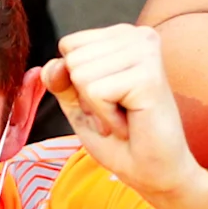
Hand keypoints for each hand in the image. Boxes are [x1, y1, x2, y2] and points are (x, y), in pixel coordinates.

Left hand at [45, 24, 207, 204]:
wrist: (154, 172)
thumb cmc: (120, 138)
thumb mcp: (78, 103)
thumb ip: (61, 79)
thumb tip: (54, 65)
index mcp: (123, 36)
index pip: (68, 45)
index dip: (76, 82)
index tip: (108, 99)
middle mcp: (138, 36)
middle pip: (72, 59)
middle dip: (85, 96)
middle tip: (117, 112)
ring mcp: (146, 53)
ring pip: (80, 74)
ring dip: (95, 108)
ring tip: (123, 117)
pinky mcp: (148, 76)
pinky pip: (95, 92)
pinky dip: (105, 117)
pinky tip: (129, 124)